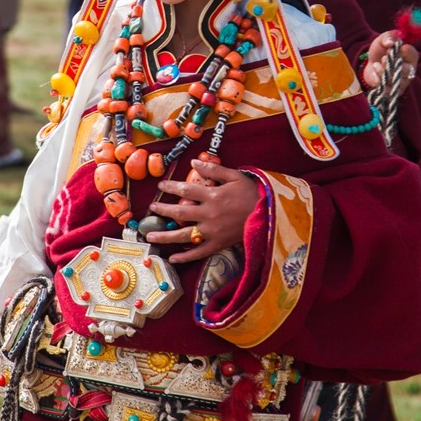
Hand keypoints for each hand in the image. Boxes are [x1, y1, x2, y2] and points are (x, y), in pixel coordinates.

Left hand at [146, 159, 260, 263]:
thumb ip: (214, 170)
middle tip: (151, 209)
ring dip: (165, 237)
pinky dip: (185, 257)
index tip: (160, 186)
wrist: (270, 214)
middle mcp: (209, 214)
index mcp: (213, 196)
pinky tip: (173, 258)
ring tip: (150, 237)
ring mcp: (212, 231)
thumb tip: (194, 162)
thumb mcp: (236, 176)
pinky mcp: (218, 244)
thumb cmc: (253, 193)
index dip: (171, 187)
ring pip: (184, 235)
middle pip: (179, 212)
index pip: (186, 190)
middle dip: (163, 210)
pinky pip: (199, 253)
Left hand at [363, 31, 418, 90]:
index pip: (410, 52)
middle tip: (383, 58)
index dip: (398, 50)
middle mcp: (410, 70)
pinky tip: (374, 74)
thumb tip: (390, 42)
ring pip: (395, 80)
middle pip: (405, 70)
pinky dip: (377, 80)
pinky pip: (386, 88)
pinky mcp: (393, 91)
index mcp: (411, 55)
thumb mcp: (383, 39)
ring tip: (376, 65)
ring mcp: (402, 82)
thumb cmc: (381, 50)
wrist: (371, 64)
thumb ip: (388, 37)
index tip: (389, 48)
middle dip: (391, 63)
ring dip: (382, 71)